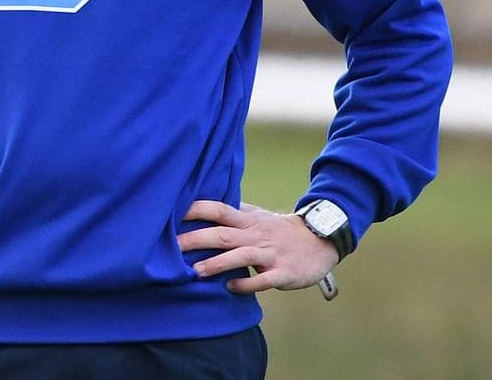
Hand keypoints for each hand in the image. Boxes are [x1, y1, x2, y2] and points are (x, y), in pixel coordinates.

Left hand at [178, 200, 338, 293]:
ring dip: (218, 263)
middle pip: (223, 234)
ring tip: (196, 271)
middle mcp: (256, 235)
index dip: (195, 209)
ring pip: (242, 256)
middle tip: (171, 246)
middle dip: (196, 239)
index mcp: (247, 220)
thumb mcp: (256, 216)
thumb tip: (200, 204)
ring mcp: (270, 254)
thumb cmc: (280, 230)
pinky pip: (264, 280)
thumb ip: (231, 213)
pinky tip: (231, 288)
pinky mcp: (284, 273)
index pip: (218, 209)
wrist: (321, 241)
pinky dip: (248, 284)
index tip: (170, 211)